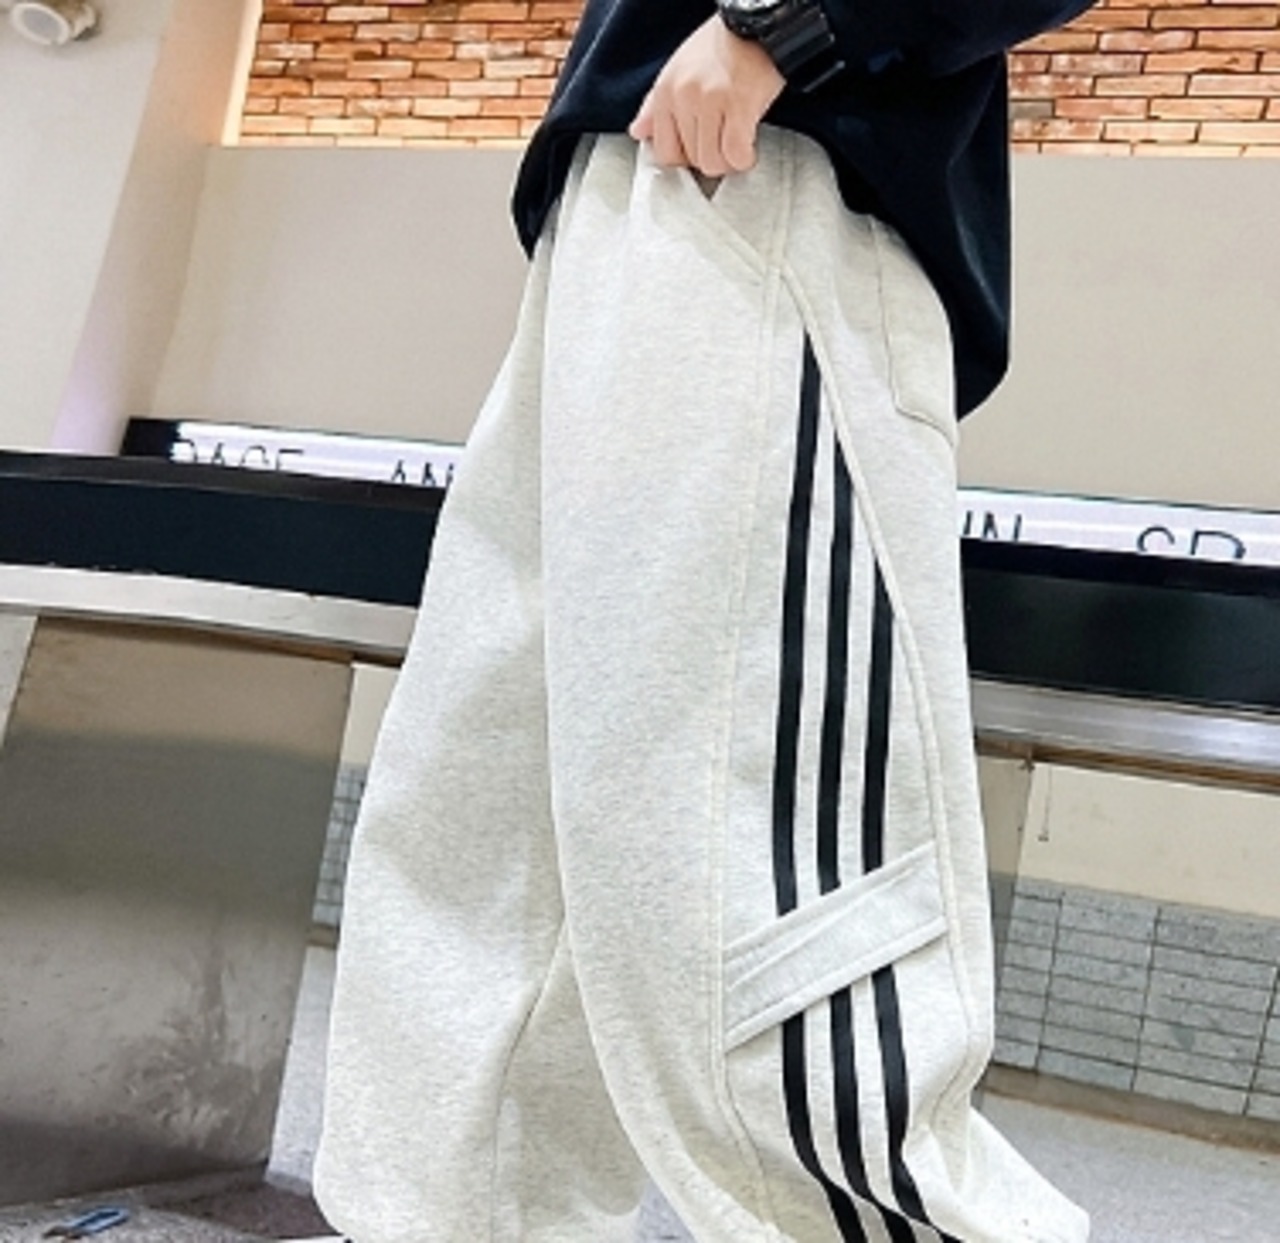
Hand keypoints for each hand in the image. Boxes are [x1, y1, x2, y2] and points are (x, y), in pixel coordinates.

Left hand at [628, 16, 784, 176]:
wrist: (753, 27)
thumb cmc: (718, 50)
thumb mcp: (678, 72)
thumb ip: (654, 107)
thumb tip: (638, 132)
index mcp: (665, 91)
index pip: (664, 152)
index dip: (685, 158)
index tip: (699, 149)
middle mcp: (683, 96)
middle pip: (691, 160)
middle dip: (710, 157)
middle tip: (722, 141)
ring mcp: (710, 101)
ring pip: (712, 161)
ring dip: (728, 160)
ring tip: (735, 142)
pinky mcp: (738, 105)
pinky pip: (735, 154)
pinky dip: (743, 159)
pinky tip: (747, 148)